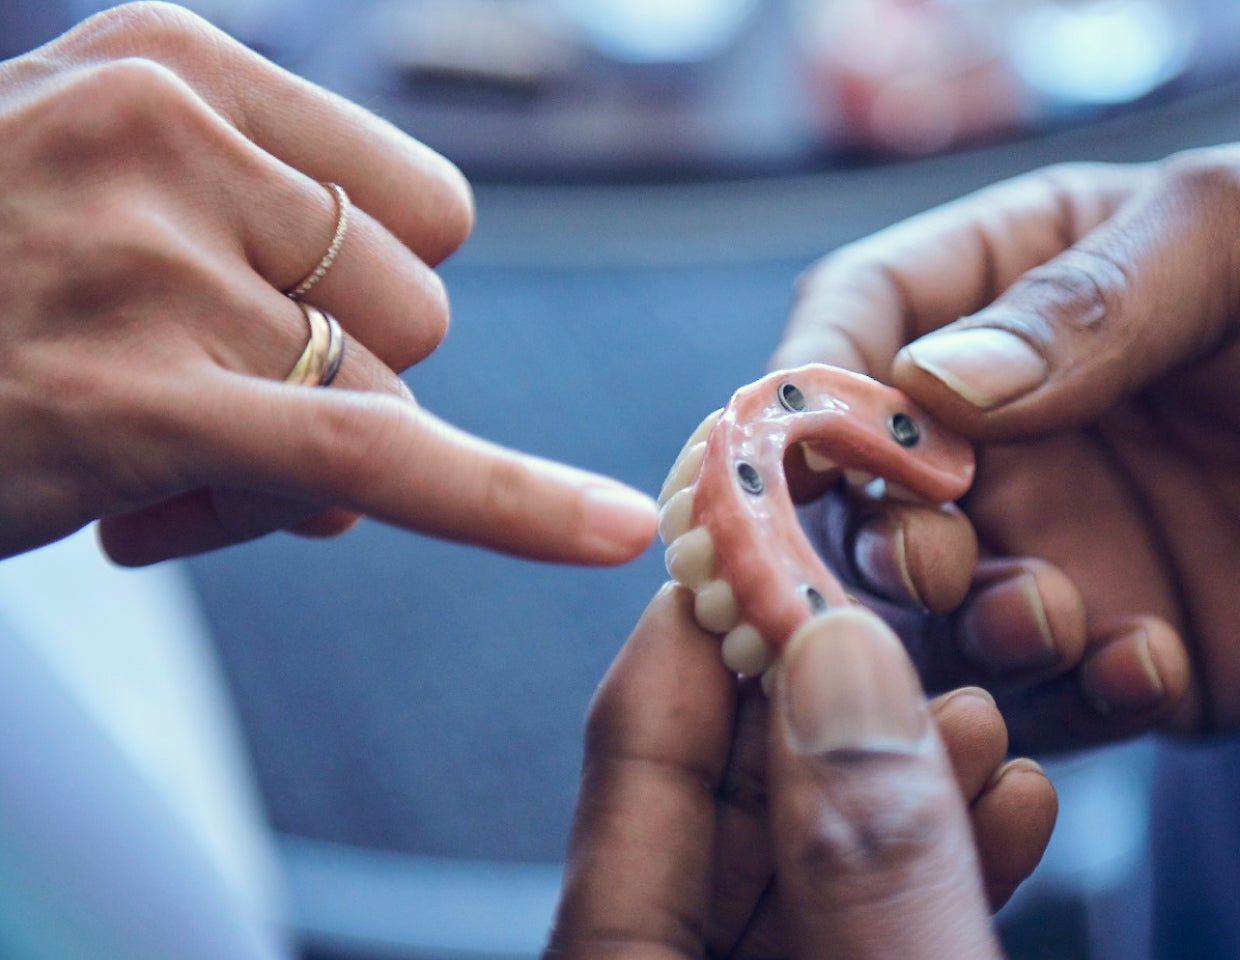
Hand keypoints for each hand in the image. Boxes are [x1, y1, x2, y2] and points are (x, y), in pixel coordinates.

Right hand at [0, 2, 655, 565]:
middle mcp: (164, 137)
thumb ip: (246, 280)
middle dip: (333, 385)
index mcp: (165, 64)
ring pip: (379, 401)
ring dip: (290, 466)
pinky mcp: (144, 395)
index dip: (370, 296)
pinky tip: (610, 535)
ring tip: (139, 461)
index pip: (413, 205)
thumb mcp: (82, 213)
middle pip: (411, 309)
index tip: (280, 327)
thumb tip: (374, 472)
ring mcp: (151, 262)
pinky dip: (513, 506)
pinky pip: (383, 455)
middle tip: (187, 414)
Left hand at [549, 584, 1055, 958]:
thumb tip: (838, 660)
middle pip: (721, 799)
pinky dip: (933, 870)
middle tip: (888, 619)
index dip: (698, 624)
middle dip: (821, 702)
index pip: (633, 760)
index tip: (766, 525)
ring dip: (899, 783)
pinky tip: (1011, 806)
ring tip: (981, 721)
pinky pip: (864, 924)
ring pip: (807, 860)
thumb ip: (864, 864)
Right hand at [774, 142, 1239, 747]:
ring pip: (935, 609)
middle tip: (926, 553)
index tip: (814, 443)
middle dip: (874, 530)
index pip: (862, 319)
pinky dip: (1072, 697)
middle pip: (869, 485)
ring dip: (967, 624)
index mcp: (1021, 290)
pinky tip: (1151, 662)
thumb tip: (926, 386)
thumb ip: (1083, 305)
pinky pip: (1049, 699)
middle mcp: (1020, 425)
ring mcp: (1068, 538)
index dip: (816, 380)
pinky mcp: (1128, 646)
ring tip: (1058, 611)